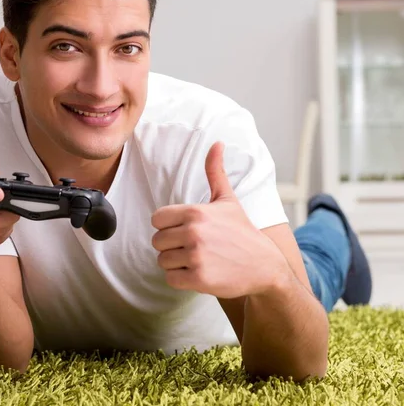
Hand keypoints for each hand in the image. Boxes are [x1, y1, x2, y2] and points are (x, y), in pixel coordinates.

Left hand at [151, 142, 288, 298]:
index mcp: (195, 212)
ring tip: (198, 259)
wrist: (265, 267)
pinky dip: (181, 279)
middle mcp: (193, 232)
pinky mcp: (199, 278)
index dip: (168, 226)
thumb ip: (215, 172)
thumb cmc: (242, 232)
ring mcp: (196, 256)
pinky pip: (170, 278)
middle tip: (193, 247)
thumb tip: (216, 143)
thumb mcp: (227, 200)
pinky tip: (199, 273)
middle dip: (171, 246)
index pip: (157, 219)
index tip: (184, 230)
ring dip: (176, 263)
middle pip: (157, 241)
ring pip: (162, 260)